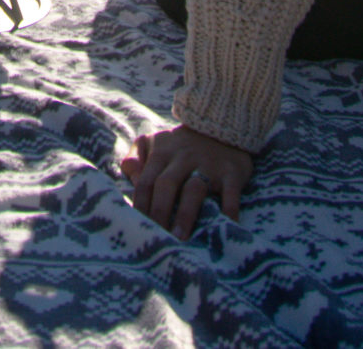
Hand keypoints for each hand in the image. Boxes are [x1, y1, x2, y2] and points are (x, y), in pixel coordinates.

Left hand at [120, 124, 251, 238]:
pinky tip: (224, 229)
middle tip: (157, 238)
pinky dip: (228, 212)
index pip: (146, 181)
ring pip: (194, 189)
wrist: (223, 123)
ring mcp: (208, 165)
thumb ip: (136, 157)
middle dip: (159, 212)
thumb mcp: (155, 142)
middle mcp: (183, 158)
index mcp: (161, 153)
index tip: (137, 227)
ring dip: (185, 215)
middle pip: (166, 185)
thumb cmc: (181, 144)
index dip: (140, 205)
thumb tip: (130, 175)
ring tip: (180, 239)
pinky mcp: (232, 172)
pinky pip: (230, 194)